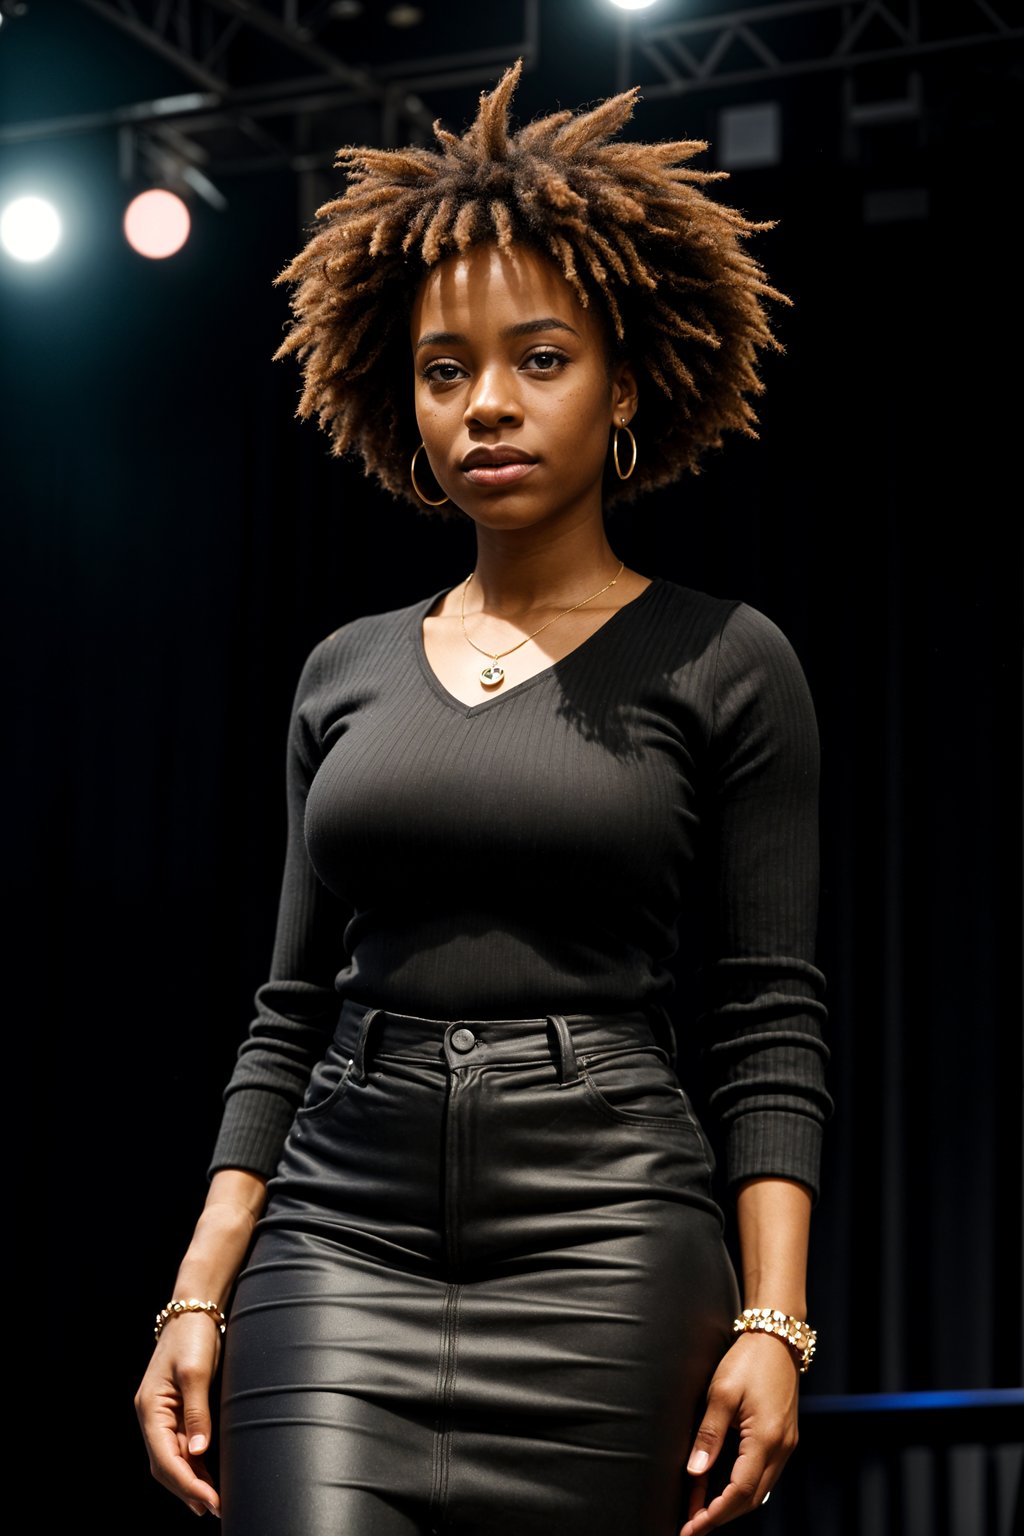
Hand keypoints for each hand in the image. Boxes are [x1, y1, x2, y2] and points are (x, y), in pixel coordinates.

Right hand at [134, 1312, 224, 1517]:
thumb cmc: (194, 1336)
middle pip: (165, 1465)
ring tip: (213, 1501)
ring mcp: (162, 1413)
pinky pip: (179, 1445)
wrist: (195, 1308)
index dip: (187, 1484)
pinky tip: (208, 1476)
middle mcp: (152, 1415)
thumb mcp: (196, 1372)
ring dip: (191, 1480)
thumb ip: (196, 1412)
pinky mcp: (175, 1409)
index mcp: (150, 1408)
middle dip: (188, 1489)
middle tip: (215, 1508)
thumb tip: (197, 1452)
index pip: (164, 1459)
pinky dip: (192, 1463)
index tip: (211, 1501)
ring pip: (172, 1458)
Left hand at [679, 1331, 799, 1534]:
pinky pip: (762, 1473)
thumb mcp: (722, 1392)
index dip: (714, 1514)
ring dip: (729, 1503)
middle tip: (689, 1524)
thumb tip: (695, 1473)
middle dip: (720, 1515)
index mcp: (767, 1439)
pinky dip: (739, 1485)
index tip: (690, 1528)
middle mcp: (782, 1449)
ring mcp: (786, 1445)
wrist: (778, 1337)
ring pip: (758, 1489)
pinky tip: (718, 1484)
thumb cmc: (748, 1360)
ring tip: (697, 1508)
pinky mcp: (783, 1438)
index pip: (740, 1492)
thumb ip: (709, 1435)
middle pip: (751, 1498)